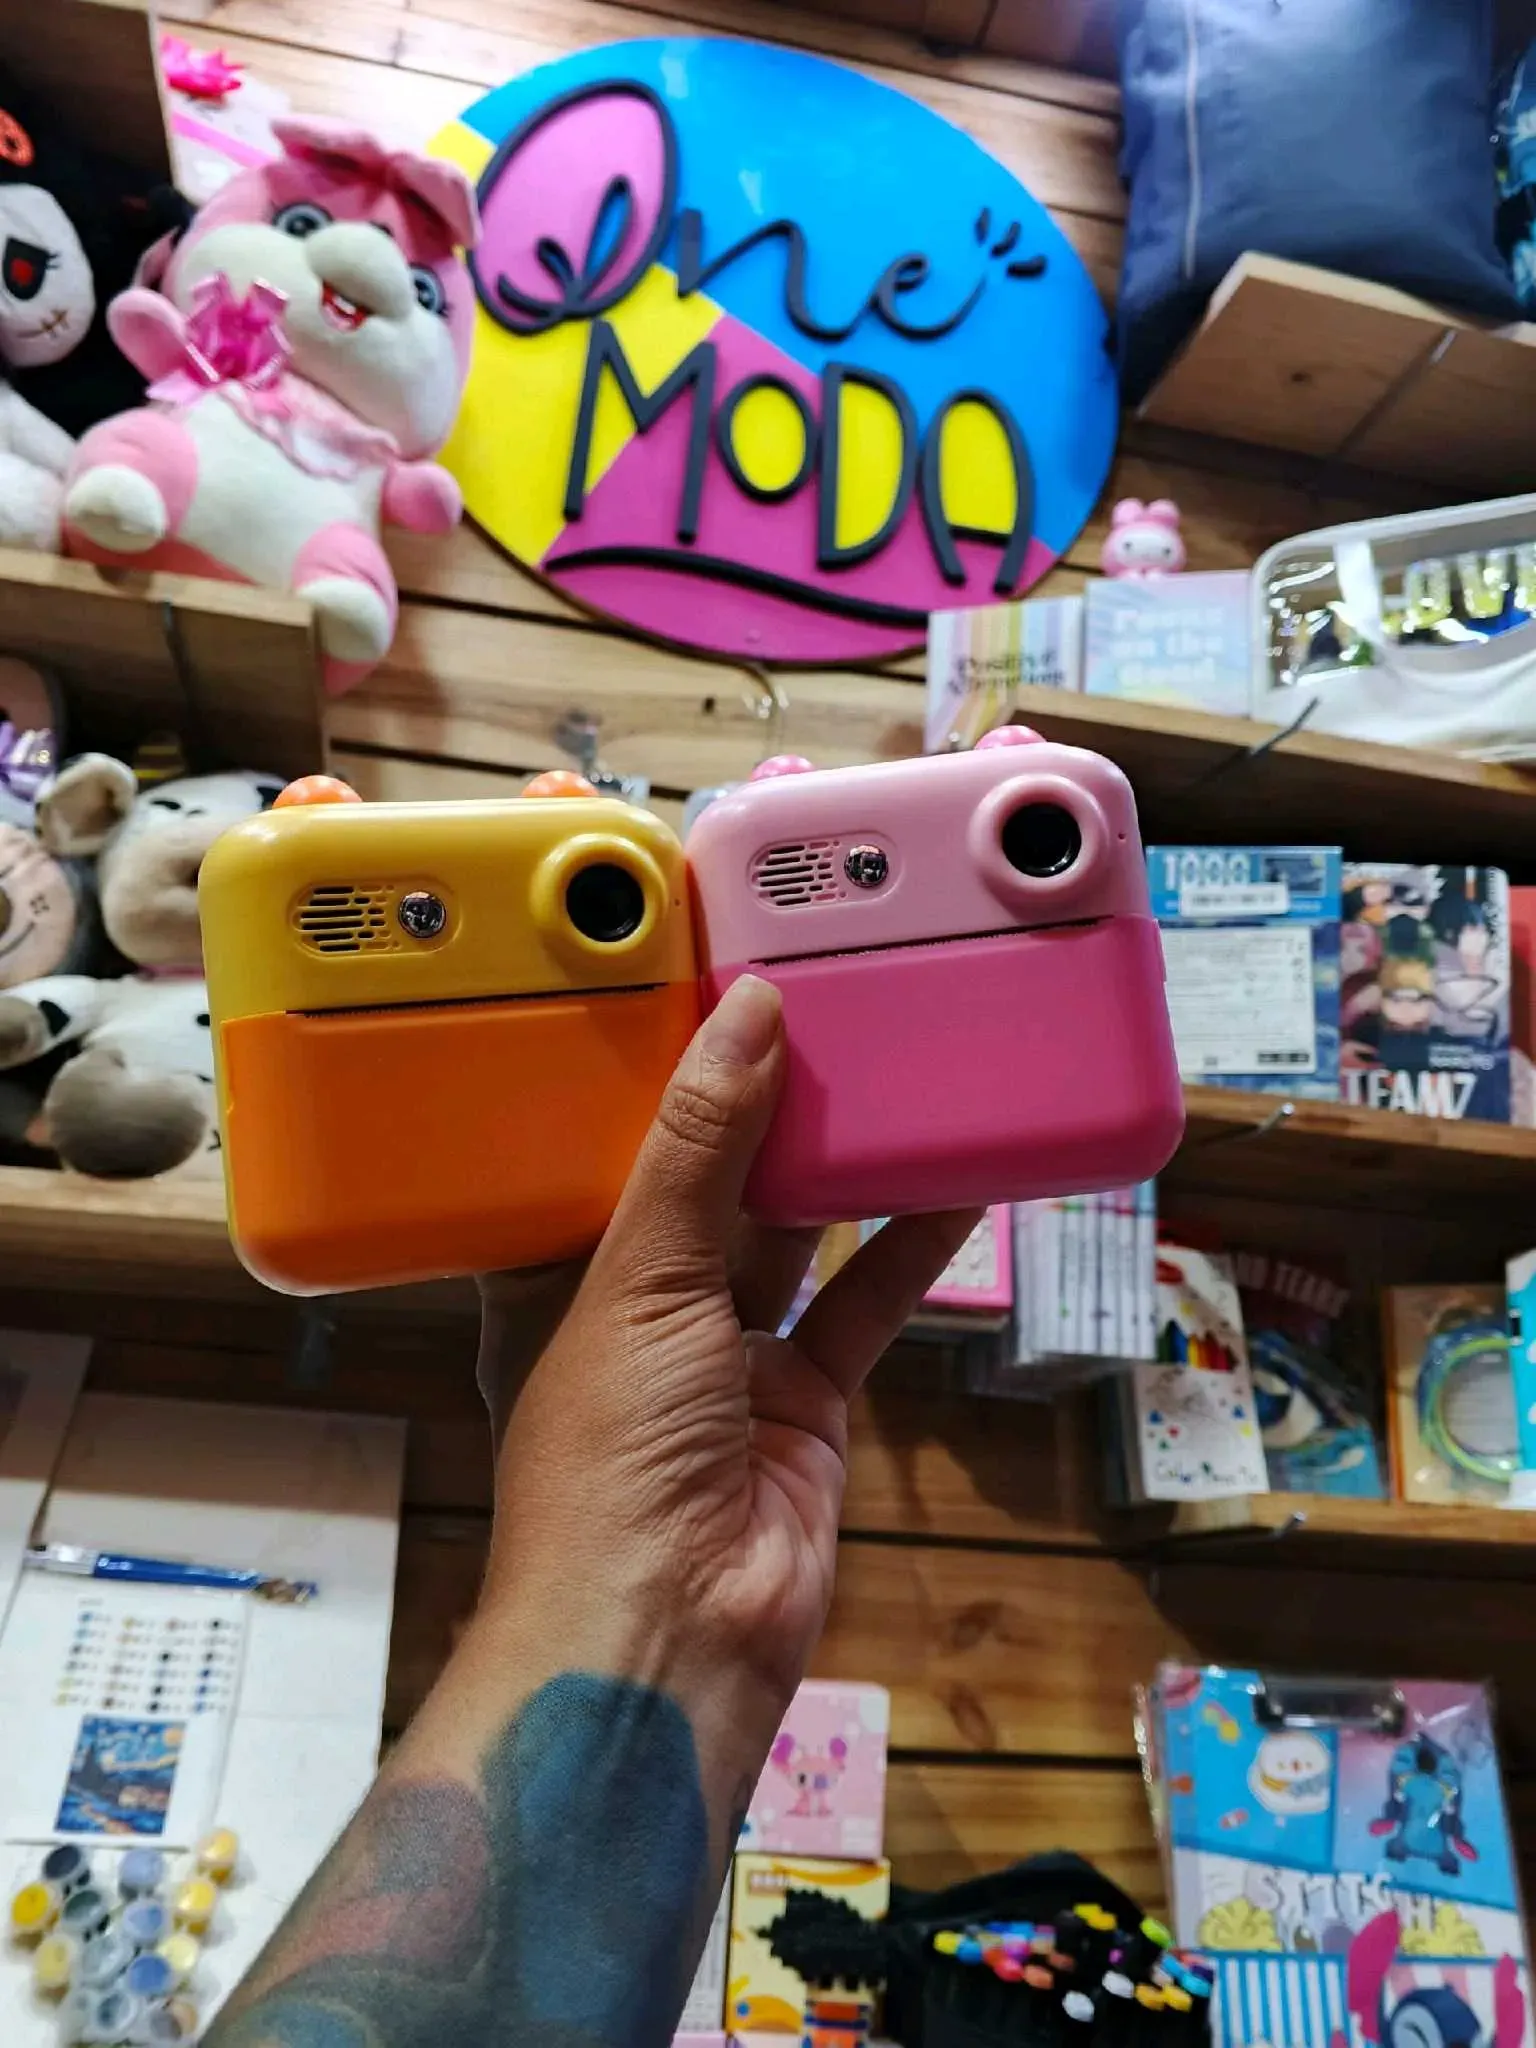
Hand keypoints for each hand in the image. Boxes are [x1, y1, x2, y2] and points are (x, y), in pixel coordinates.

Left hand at [475, 973, 980, 1704]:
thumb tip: (747, 1009)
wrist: (670, 1637)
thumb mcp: (642, 1278)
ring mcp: (724, 1362)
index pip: (592, 1156)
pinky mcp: (804, 1402)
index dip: (640, 1082)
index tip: (691, 990)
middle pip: (702, 1190)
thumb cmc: (610, 1456)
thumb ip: (699, 1146)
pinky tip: (950, 1182)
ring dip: (835, 1169)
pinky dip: (905, 1248)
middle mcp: (636, 1316)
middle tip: (809, 1010)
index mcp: (555, 1282)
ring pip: (788, 1239)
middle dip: (753, 1113)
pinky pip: (859, 1305)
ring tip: (885, 1070)